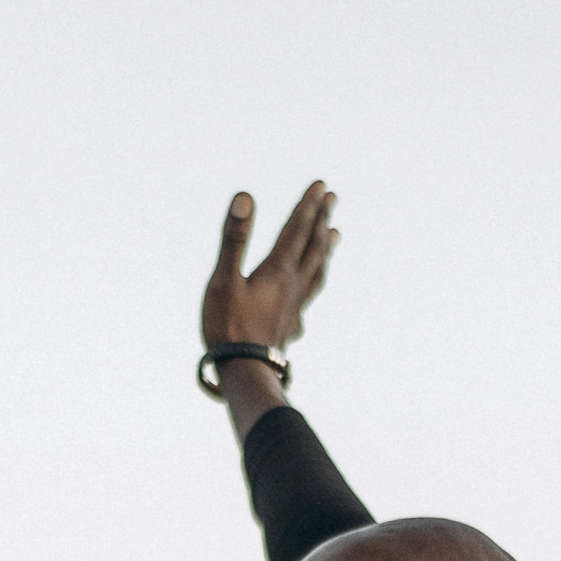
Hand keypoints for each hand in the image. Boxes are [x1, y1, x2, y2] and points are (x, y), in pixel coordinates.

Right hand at [203, 183, 338, 371]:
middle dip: (322, 220)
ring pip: (316, 273)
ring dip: (325, 251)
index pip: (297, 229)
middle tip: (333, 199)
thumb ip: (234, 238)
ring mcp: (294, 308)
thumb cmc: (228, 328)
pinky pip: (307, 302)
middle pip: (313, 247)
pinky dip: (312, 289)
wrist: (244, 375)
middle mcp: (293, 286)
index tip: (322, 185)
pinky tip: (308, 297)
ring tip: (335, 237)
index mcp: (278, 270)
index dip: (309, 205)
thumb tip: (245, 196)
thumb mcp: (224, 279)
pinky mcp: (289, 328)